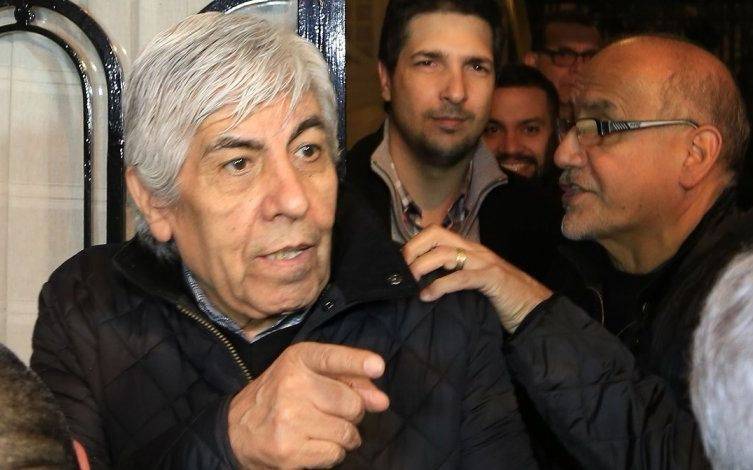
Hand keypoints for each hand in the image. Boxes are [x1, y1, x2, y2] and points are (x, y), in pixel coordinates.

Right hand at [228, 342, 388, 468]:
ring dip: (344, 436)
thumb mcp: (308, 374)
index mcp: (298, 360)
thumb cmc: (281, 396)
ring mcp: (289, 419)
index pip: (333, 358)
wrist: (238, 429)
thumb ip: (349, 379)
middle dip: (353, 413)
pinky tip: (314, 445)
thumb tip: (381, 401)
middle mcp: (292, 385)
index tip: (378, 367)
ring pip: (347, 432)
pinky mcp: (289, 450)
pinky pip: (335, 454)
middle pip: (352, 404)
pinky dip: (332, 453)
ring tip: (323, 430)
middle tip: (334, 413)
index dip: (358, 362)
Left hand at [402, 225, 551, 332]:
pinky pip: (461, 277)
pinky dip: (440, 286)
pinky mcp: (492, 278)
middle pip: (437, 235)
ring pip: (445, 253)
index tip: (398, 263)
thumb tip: (423, 282)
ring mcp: (484, 262)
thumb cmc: (502, 299)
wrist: (536, 310)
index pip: (436, 234)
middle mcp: (475, 250)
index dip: (414, 244)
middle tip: (401, 270)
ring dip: (421, 266)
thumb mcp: (473, 283)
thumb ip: (453, 276)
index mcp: (469, 250)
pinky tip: (427, 296)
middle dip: (413, 249)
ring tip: (410, 282)